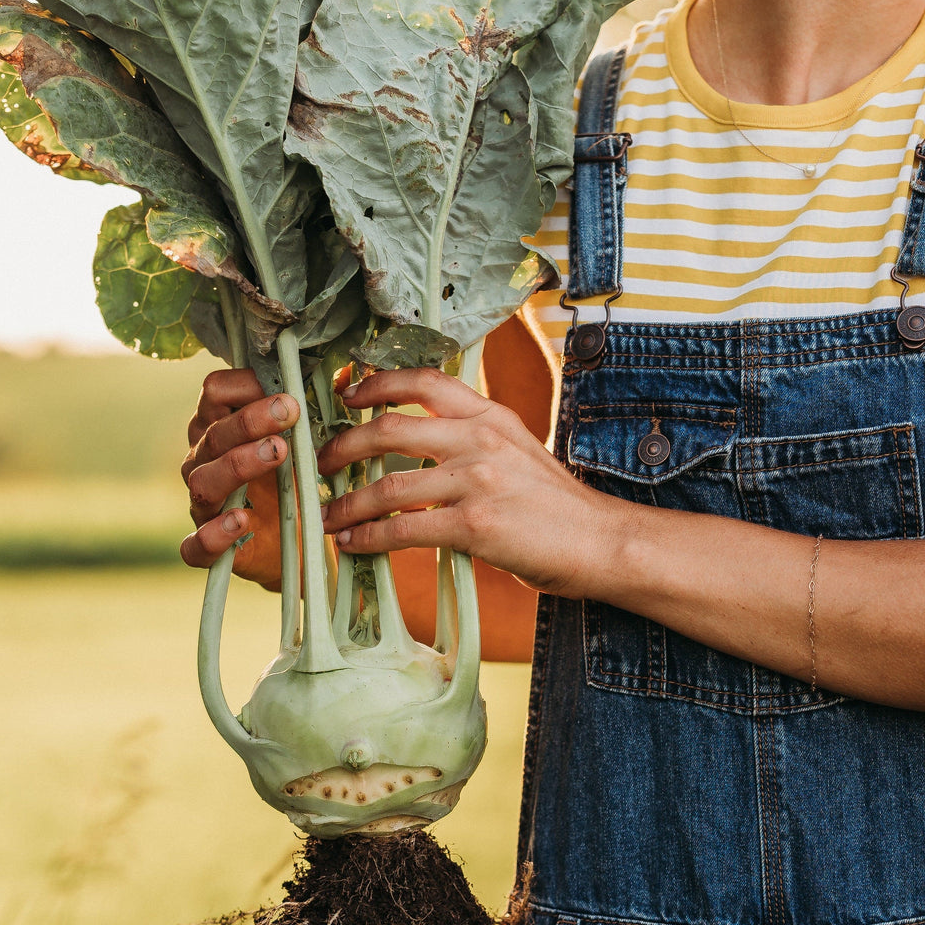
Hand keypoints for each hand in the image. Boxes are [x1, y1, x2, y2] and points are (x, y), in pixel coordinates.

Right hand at [179, 369, 298, 587]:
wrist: (298, 546)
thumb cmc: (295, 484)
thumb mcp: (310, 446)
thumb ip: (318, 411)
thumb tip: (344, 371)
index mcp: (223, 428)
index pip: (215, 392)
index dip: (244, 383)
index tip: (284, 385)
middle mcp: (204, 461)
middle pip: (213, 431)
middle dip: (252, 419)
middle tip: (291, 411)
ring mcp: (202, 504)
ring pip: (203, 479)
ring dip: (239, 463)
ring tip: (277, 452)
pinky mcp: (208, 547)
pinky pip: (196, 543)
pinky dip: (215, 533)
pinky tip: (242, 520)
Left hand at [317, 367, 614, 597]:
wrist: (602, 541)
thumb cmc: (559, 507)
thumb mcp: (521, 452)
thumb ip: (476, 443)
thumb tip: (424, 453)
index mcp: (491, 416)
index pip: (424, 380)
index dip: (376, 382)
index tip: (347, 393)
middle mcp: (480, 439)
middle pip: (390, 427)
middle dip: (344, 444)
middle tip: (322, 461)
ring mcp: (477, 481)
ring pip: (388, 484)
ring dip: (347, 502)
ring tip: (326, 515)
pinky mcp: (474, 525)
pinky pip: (403, 529)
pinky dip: (369, 537)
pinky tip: (353, 544)